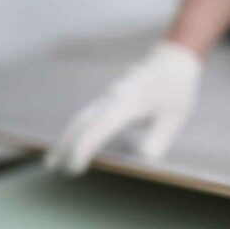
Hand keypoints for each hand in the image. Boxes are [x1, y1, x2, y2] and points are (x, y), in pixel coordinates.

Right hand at [45, 41, 200, 174]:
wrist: (172, 61)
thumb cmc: (176, 90)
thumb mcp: (175, 117)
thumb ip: (159, 138)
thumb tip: (142, 156)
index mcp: (128, 103)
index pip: (99, 128)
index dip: (84, 148)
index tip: (75, 167)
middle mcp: (112, 99)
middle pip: (81, 123)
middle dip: (66, 145)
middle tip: (53, 167)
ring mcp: (109, 97)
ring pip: (81, 118)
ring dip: (66, 138)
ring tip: (53, 160)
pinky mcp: (110, 99)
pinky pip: (88, 116)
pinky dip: (77, 131)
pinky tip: (72, 143)